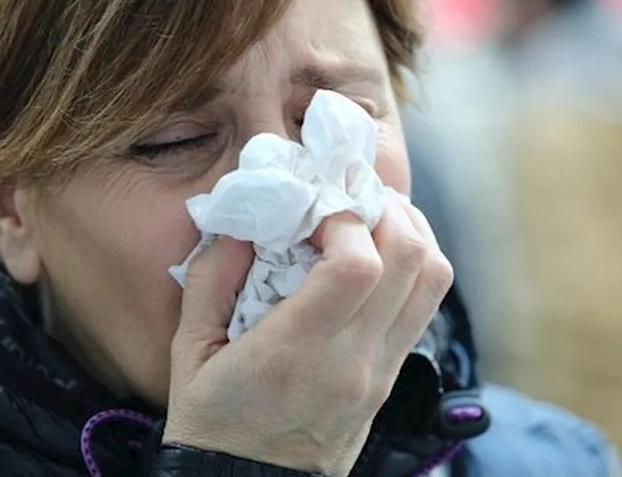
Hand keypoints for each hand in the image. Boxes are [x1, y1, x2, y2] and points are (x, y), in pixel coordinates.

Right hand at [163, 194, 453, 475]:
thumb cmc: (211, 423)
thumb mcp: (189, 351)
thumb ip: (211, 279)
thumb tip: (243, 223)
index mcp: (295, 354)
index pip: (359, 266)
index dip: (345, 218)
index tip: (313, 209)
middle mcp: (353, 363)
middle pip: (411, 261)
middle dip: (386, 210)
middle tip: (348, 198)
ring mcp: (379, 374)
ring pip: (432, 281)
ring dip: (409, 233)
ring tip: (368, 219)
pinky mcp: (389, 380)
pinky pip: (423, 307)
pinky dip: (411, 266)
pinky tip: (373, 258)